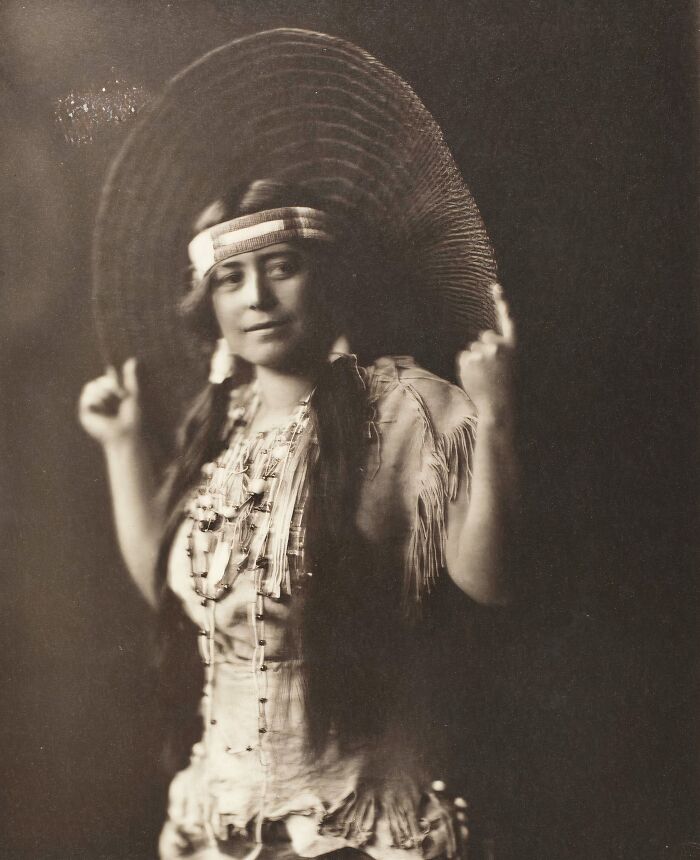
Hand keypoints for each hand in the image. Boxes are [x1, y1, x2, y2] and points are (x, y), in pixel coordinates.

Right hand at [78, 357, 141, 444]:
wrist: (124, 433)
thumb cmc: (132, 417)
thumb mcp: (133, 394)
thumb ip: (131, 377)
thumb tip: (133, 359)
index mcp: (113, 395)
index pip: (109, 379)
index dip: (110, 375)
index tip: (112, 368)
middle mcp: (102, 399)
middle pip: (101, 380)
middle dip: (111, 387)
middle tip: (119, 400)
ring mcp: (93, 405)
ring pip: (93, 386)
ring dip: (105, 396)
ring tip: (111, 409)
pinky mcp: (85, 412)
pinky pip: (87, 397)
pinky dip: (97, 402)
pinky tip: (102, 412)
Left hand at [457, 283, 515, 422]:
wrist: (498, 406)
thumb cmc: (503, 387)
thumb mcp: (508, 365)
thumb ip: (499, 350)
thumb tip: (482, 338)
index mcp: (512, 347)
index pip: (507, 321)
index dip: (501, 302)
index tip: (495, 286)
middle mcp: (499, 346)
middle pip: (483, 336)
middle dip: (483, 348)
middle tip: (490, 369)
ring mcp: (483, 352)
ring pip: (472, 349)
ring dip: (474, 360)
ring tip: (484, 376)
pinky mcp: (469, 360)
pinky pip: (463, 357)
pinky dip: (465, 367)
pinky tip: (475, 377)